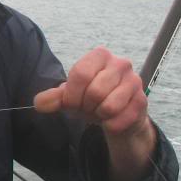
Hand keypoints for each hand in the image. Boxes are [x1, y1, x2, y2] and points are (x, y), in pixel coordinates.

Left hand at [34, 46, 156, 180]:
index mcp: (99, 55)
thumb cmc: (90, 98)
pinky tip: (111, 119)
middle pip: (95, 91)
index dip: (72, 94)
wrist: (116, 114)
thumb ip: (53, 98)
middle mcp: (121, 64)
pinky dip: (109, 125)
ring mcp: (134, 81)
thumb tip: (39, 103)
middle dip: (85, 106)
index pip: (81, 73)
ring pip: (109, 106)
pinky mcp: (142, 101)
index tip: (70, 103)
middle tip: (87, 107)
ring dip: (98, 115)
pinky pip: (120, 120)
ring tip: (98, 111)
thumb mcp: (69, 95)